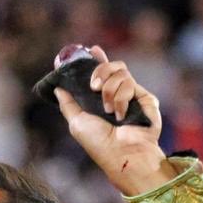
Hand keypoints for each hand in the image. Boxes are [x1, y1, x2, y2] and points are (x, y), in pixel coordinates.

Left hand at [54, 47, 170, 195]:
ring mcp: (132, 95)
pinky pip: (130, 82)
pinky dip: (120, 98)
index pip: (101, 73)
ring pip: (121, 72)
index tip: (90, 49)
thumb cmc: (99, 143)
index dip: (97, 59)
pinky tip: (121, 115)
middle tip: (94, 86)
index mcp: (101, 100)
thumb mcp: (76, 122)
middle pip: (112, 65)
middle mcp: (118, 95)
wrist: (121, 153)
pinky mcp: (145, 97)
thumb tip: (57, 87)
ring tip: (108, 110)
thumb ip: (68, 104)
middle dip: (100, 70)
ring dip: (109, 90)